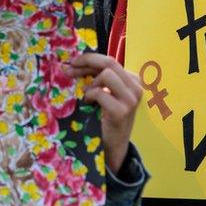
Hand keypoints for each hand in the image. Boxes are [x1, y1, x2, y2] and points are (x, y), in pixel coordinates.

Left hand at [64, 53, 141, 172]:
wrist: (112, 146)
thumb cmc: (105, 117)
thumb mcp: (105, 92)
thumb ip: (97, 77)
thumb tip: (72, 63)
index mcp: (133, 80)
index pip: (109, 61)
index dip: (89, 59)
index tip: (72, 62)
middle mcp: (136, 87)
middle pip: (109, 62)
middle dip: (86, 62)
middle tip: (69, 69)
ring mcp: (131, 99)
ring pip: (107, 74)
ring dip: (91, 84)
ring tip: (88, 96)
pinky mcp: (122, 111)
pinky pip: (100, 92)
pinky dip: (91, 96)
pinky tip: (89, 104)